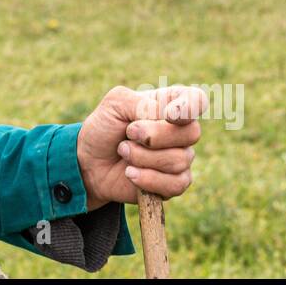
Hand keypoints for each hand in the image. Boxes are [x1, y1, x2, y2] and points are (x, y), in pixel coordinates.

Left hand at [75, 85, 205, 210]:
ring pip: (179, 160)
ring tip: (123, 152)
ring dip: (142, 157)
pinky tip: (130, 173)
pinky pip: (175, 184)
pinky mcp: (175, 183)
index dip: (189, 108)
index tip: (169, 115)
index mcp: (170, 103)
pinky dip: (147, 179)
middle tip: (128, 134)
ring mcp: (181, 157)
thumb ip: (142, 103)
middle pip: (191, 132)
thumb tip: (168, 117)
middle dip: (154, 136)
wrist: (89, 163)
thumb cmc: (104, 129)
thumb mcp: (115, 105)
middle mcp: (180, 130)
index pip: (196, 100)